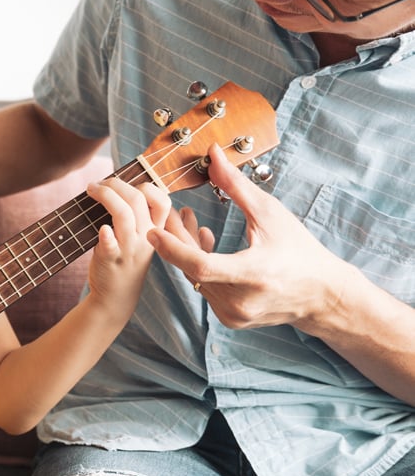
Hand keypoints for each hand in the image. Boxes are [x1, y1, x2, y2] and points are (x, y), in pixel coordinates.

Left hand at [85, 178, 170, 320]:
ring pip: (124, 214)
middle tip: (98, 184)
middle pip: (138, 199)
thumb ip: (136, 217)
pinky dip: (106, 233)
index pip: (162, 201)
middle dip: (116, 184)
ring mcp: (129, 249)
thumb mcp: (140, 240)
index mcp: (155, 231)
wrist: (115, 297)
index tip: (126, 184)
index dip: (146, 186)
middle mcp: (146, 238)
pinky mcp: (111, 259)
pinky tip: (101, 228)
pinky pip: (111, 244)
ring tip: (91, 190)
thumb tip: (116, 187)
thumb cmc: (124, 261)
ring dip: (105, 196)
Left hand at [147, 143, 350, 331]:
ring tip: (186, 220)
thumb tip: (213, 155)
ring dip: (185, 251)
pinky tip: (204, 243)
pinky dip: (199, 267)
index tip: (153, 231)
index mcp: (255, 274)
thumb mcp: (271, 214)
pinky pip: (204, 288)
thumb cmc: (299, 250)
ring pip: (195, 278)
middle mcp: (242, 300)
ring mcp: (234, 314)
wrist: (322, 294)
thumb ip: (237, 186)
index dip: (174, 248)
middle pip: (193, 269)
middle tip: (166, 214)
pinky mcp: (230, 319)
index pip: (203, 266)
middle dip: (176, 239)